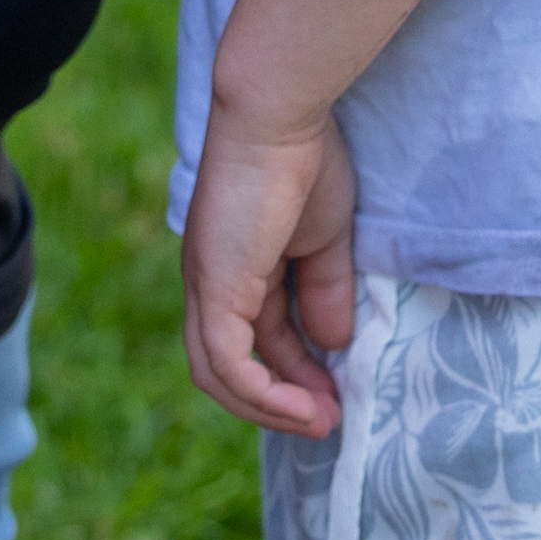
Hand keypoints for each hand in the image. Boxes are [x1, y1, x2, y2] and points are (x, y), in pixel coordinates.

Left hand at [181, 112, 358, 438]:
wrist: (278, 117)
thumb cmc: (303, 163)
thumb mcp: (325, 240)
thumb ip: (326, 290)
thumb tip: (335, 343)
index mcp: (231, 267)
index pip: (254, 338)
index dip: (292, 374)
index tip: (335, 395)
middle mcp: (207, 282)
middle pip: (228, 365)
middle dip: (278, 400)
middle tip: (328, 420)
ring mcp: (205, 286)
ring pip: (218, 374)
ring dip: (269, 408)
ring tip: (321, 421)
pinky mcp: (214, 288)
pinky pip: (226, 362)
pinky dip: (262, 394)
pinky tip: (303, 406)